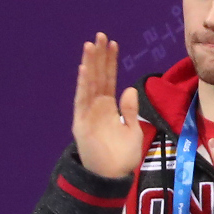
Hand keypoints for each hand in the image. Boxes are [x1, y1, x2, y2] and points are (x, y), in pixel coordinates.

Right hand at [70, 33, 145, 179]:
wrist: (112, 177)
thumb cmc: (121, 157)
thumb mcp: (132, 130)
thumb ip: (129, 110)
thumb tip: (128, 88)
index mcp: (109, 107)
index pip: (109, 79)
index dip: (111, 62)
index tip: (113, 44)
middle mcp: (97, 107)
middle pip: (98, 76)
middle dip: (99, 56)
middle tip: (101, 35)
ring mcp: (88, 113)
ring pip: (89, 84)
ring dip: (90, 65)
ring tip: (91, 45)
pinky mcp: (81, 123)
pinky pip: (82, 100)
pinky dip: (84, 85)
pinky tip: (86, 69)